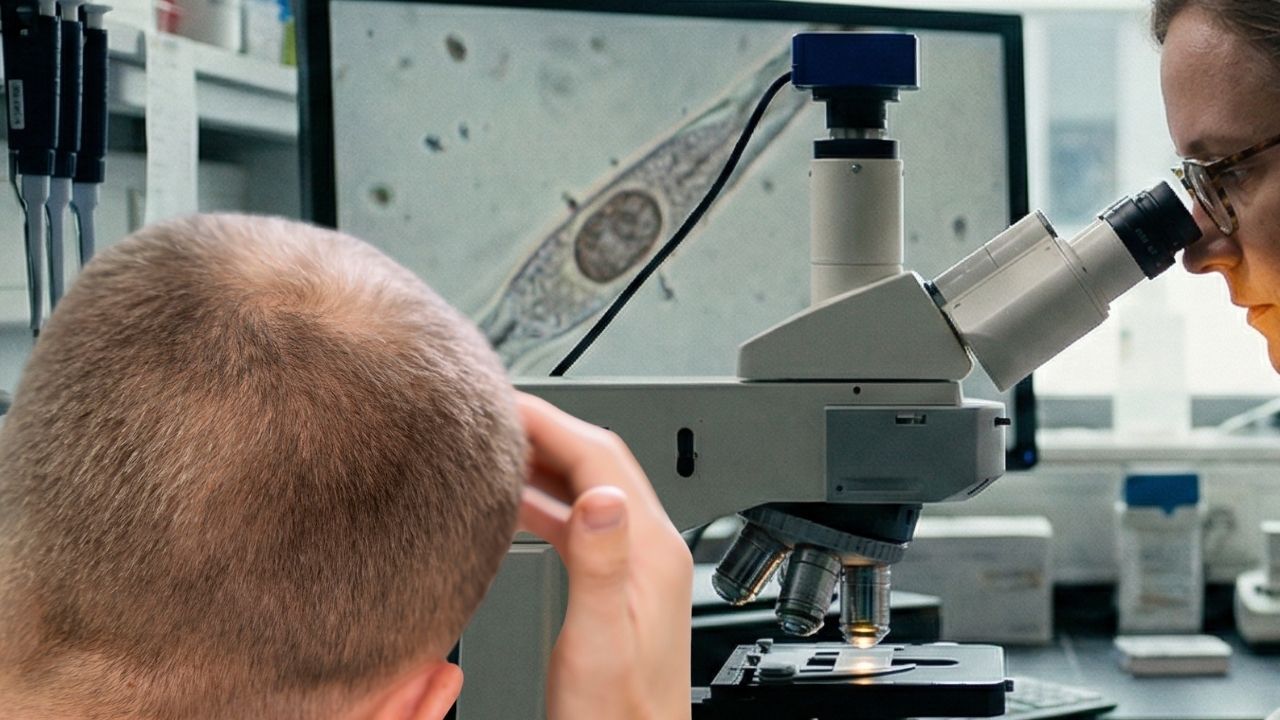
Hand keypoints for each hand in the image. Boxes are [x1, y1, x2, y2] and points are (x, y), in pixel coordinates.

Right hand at [515, 392, 692, 719]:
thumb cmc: (618, 714)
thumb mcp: (600, 640)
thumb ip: (601, 565)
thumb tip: (601, 496)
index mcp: (652, 551)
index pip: (600, 457)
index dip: (551, 421)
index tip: (505, 402)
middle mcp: (652, 548)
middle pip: (597, 461)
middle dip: (545, 430)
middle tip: (491, 415)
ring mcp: (638, 563)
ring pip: (589, 487)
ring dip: (545, 462)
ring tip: (495, 448)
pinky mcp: (620, 582)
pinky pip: (582, 521)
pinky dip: (547, 501)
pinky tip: (516, 504)